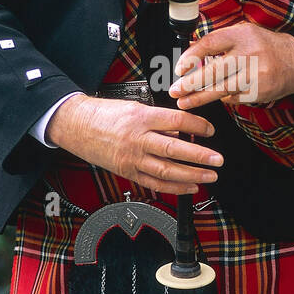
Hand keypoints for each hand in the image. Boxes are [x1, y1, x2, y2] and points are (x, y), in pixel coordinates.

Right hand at [45, 95, 222, 195]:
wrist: (76, 125)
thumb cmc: (104, 114)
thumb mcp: (134, 107)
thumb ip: (159, 119)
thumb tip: (182, 129)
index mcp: (141, 117)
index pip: (177, 121)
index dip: (197, 126)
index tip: (210, 131)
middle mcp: (137, 139)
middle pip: (174, 149)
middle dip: (200, 156)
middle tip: (217, 160)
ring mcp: (131, 158)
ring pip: (166, 170)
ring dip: (192, 175)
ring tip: (210, 176)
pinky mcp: (127, 171)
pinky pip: (154, 183)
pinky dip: (174, 187)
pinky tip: (190, 187)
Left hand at [168, 22, 293, 110]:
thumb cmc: (264, 47)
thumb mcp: (244, 34)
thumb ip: (219, 41)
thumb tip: (189, 50)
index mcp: (242, 34)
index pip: (210, 44)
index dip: (191, 56)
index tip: (179, 68)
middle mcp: (250, 53)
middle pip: (214, 71)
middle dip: (191, 83)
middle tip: (175, 90)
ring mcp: (256, 74)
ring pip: (222, 89)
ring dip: (199, 97)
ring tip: (183, 102)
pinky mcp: (260, 91)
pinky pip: (234, 97)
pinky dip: (224, 97)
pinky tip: (218, 96)